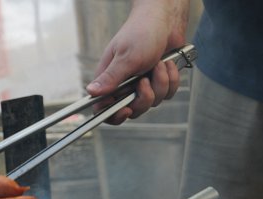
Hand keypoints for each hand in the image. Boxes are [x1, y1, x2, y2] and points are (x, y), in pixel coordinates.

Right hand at [86, 0, 188, 124]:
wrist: (167, 20)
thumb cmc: (142, 32)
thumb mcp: (126, 57)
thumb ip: (111, 78)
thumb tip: (91, 92)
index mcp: (110, 79)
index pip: (104, 107)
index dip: (113, 114)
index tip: (125, 109)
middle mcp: (125, 84)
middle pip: (132, 110)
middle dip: (144, 97)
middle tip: (145, 81)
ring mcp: (143, 84)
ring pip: (152, 102)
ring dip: (160, 83)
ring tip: (158, 64)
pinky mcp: (158, 81)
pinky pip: (167, 94)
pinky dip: (171, 79)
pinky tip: (167, 64)